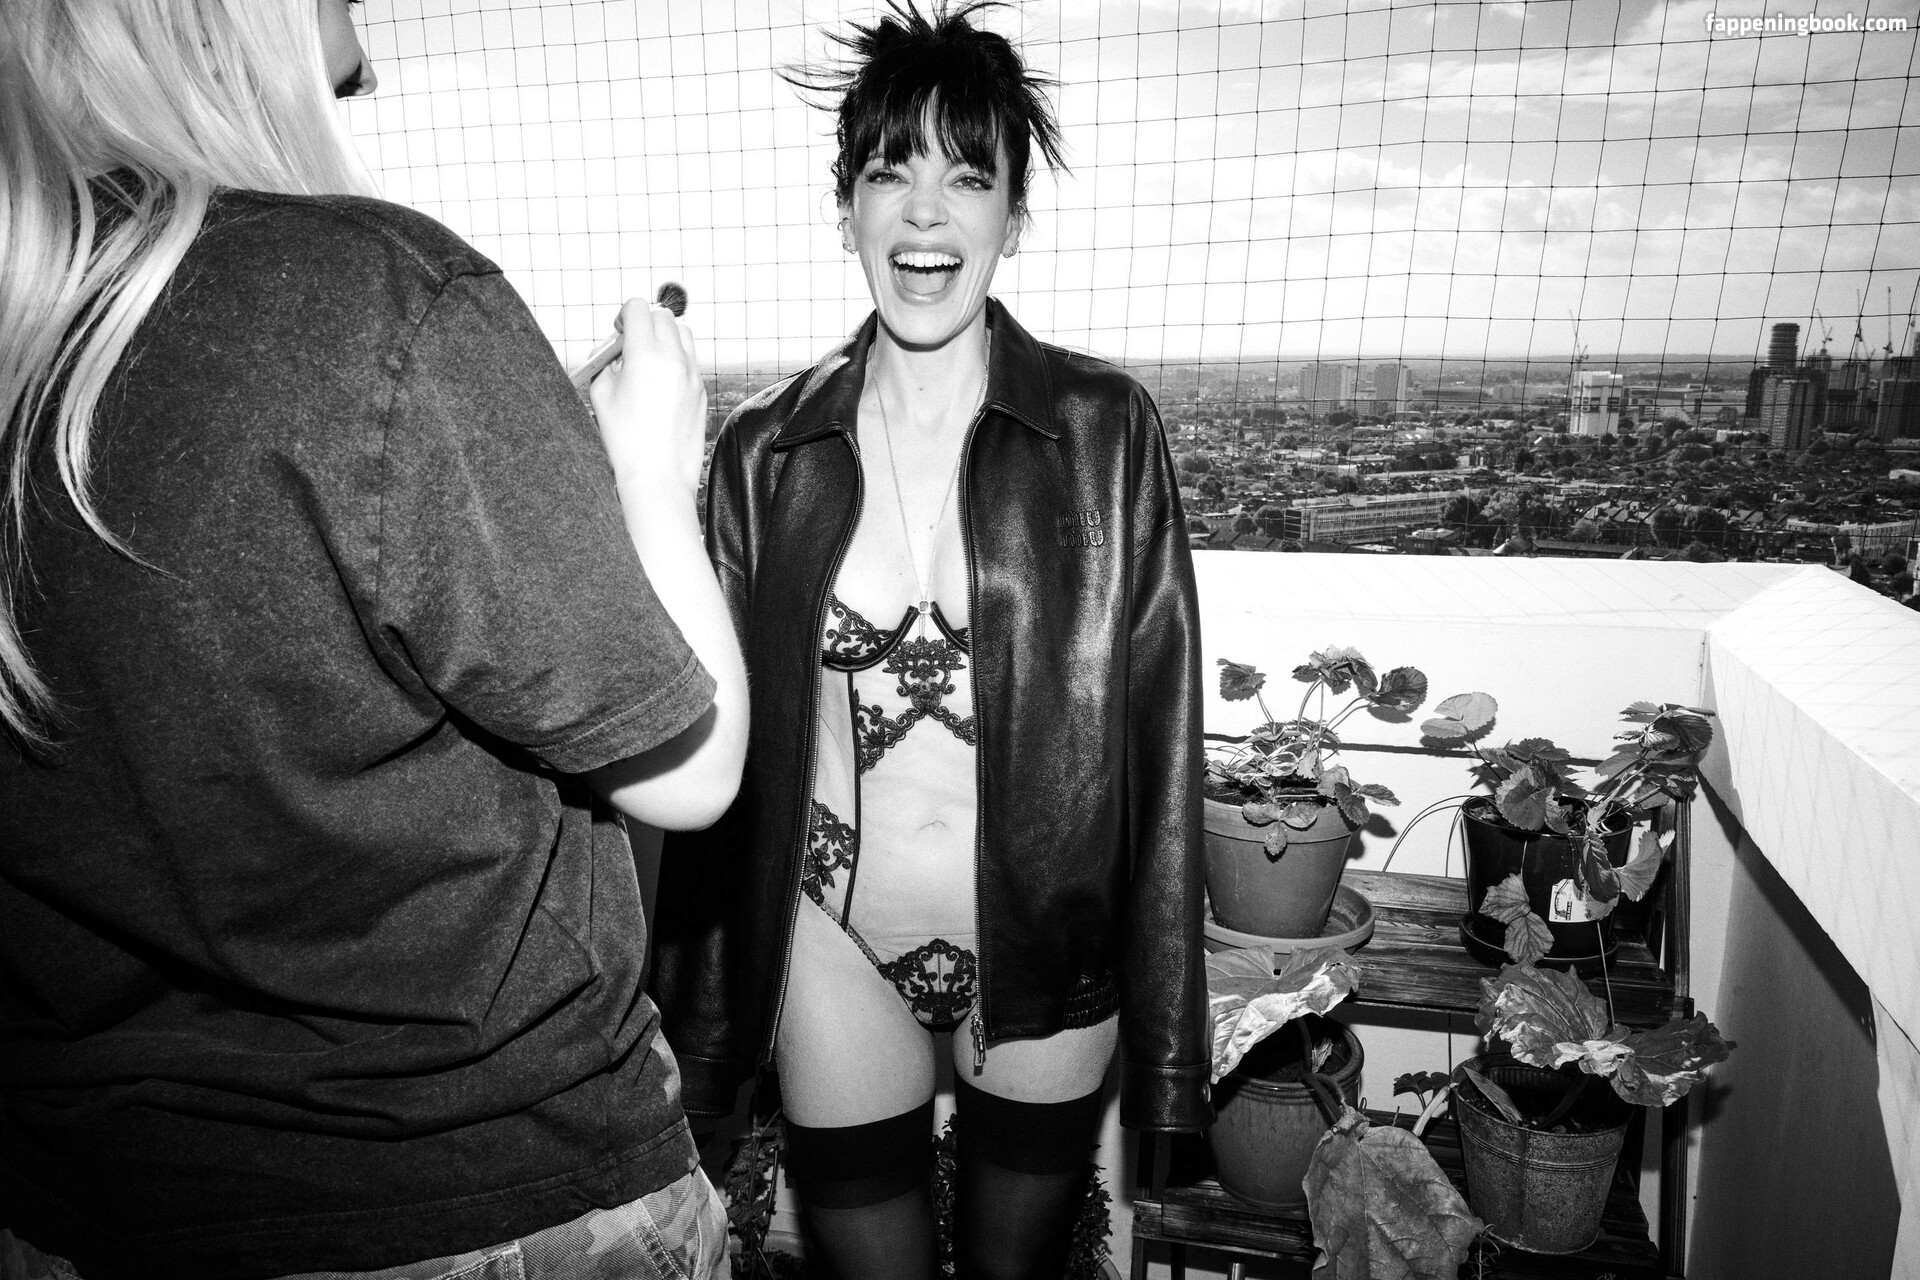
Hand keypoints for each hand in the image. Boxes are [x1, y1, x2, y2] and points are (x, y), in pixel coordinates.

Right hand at [588, 297, 706, 494]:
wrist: (657, 476)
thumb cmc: (622, 438)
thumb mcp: (601, 394)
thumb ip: (607, 361)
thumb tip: (616, 347)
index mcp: (645, 355)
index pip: (638, 306)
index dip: (623, 315)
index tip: (618, 333)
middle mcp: (674, 359)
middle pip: (663, 315)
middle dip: (645, 323)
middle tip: (631, 346)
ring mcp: (692, 374)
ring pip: (683, 333)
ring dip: (665, 337)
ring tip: (648, 362)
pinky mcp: (701, 390)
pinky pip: (690, 359)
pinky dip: (676, 360)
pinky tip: (661, 385)